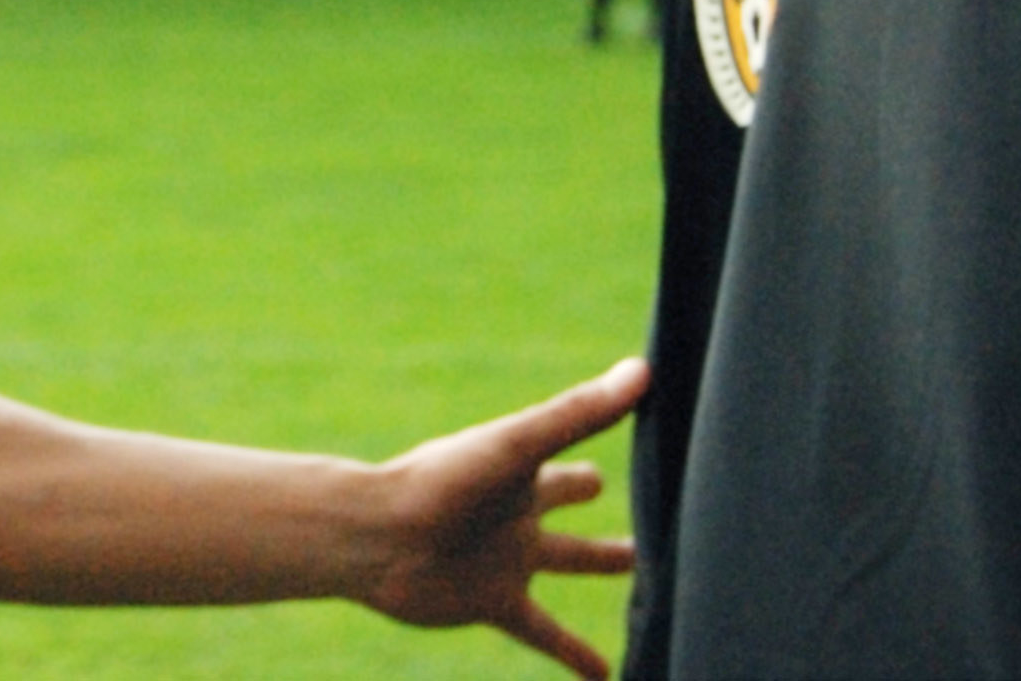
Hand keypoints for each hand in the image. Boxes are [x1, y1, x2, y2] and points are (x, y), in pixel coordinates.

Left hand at [358, 356, 647, 679]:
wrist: (377, 537)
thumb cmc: (442, 481)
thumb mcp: (518, 446)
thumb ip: (578, 414)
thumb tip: (642, 370)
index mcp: (520, 469)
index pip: (568, 446)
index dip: (596, 429)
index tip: (633, 413)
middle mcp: (515, 510)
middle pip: (563, 500)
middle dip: (585, 493)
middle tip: (630, 494)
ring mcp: (506, 557)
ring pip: (566, 560)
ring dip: (599, 564)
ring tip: (643, 576)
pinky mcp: (494, 602)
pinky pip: (546, 634)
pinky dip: (577, 656)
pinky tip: (607, 678)